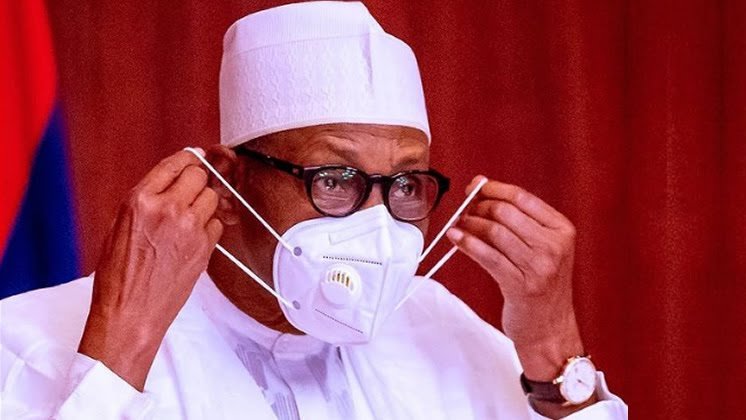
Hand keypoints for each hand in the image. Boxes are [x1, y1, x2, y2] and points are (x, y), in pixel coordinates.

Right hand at [78, 149, 222, 390]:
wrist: (130, 313)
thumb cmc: (118, 275)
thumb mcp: (119, 225)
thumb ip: (146, 199)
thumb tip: (170, 180)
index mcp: (141, 200)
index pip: (175, 163)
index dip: (187, 160)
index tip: (194, 159)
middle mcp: (168, 209)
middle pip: (199, 175)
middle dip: (196, 180)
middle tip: (190, 192)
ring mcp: (190, 228)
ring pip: (213, 197)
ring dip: (204, 203)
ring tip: (189, 219)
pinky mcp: (205, 247)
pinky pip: (217, 223)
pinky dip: (209, 227)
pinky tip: (193, 238)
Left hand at [446, 176, 583, 379]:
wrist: (550, 328)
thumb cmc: (541, 285)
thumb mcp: (543, 248)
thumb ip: (519, 220)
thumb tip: (481, 187)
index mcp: (561, 229)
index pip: (521, 197)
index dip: (492, 189)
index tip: (474, 187)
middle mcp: (554, 246)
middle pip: (505, 212)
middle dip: (478, 207)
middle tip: (464, 211)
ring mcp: (539, 267)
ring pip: (494, 231)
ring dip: (470, 224)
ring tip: (458, 225)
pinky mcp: (520, 286)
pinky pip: (488, 256)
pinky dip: (467, 243)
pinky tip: (455, 238)